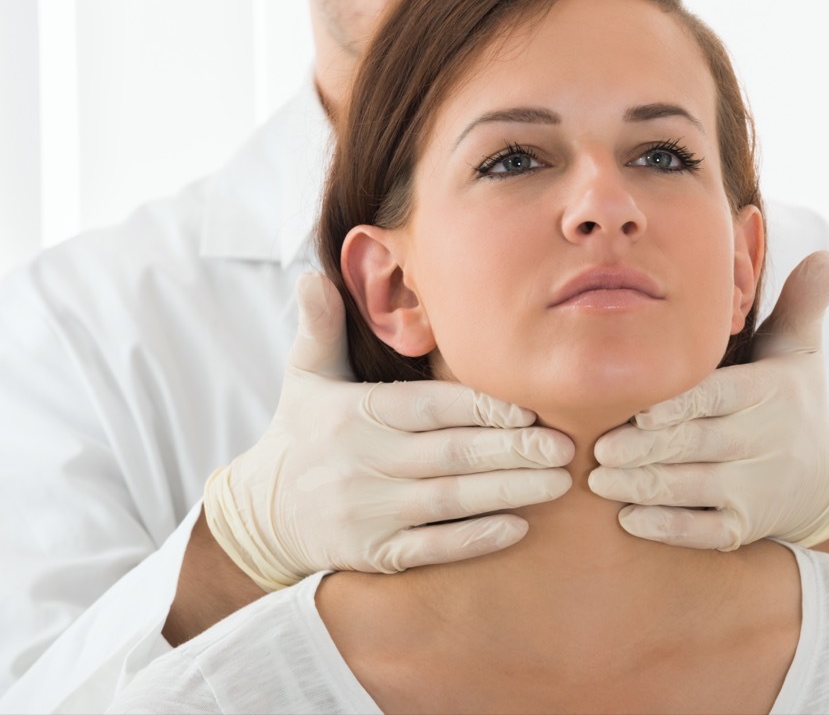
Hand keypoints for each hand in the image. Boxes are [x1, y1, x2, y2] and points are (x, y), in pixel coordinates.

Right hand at [205, 273, 572, 590]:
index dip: (480, 407)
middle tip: (564, 445)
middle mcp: (360, 462)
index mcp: (353, 412)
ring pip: (448, 501)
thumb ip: (319, 326)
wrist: (262, 514)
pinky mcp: (373, 553)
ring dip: (507, 492)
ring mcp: (367, 512)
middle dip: (511, 450)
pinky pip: (430, 548)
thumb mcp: (304, 376)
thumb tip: (311, 276)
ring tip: (558, 481)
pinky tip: (518, 527)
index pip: (427, 406)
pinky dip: (474, 539)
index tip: (529, 407)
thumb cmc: (302, 434)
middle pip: (449, 454)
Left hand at [588, 251, 828, 550]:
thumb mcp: (801, 351)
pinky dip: (666, 528)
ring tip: (598, 481)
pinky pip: (703, 532)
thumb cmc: (794, 402)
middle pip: (697, 445)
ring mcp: (754, 490)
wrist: (825, 480)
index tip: (639, 409)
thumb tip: (827, 255)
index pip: (719, 397)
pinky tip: (627, 519)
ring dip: (644, 487)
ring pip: (693, 489)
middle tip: (599, 448)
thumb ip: (801, 304)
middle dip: (645, 449)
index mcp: (768, 394)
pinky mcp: (743, 527)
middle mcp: (763, 443)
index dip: (679, 405)